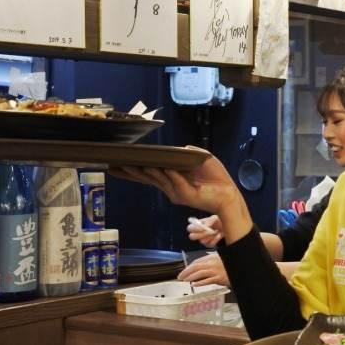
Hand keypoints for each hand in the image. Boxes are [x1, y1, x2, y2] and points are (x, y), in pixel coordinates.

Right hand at [110, 148, 252, 242]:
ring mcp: (177, 193)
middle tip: (115, 165)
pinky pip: (177, 184)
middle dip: (132, 172)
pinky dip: (172, 176)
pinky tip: (165, 169)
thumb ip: (188, 153)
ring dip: (147, 172)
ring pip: (159, 181)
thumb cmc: (216, 178)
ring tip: (133, 165)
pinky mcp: (187, 196)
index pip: (149, 174)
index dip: (134, 171)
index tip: (118, 165)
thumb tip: (178, 148)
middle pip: (148, 178)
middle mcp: (171, 187)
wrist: (229, 194)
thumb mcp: (202, 159)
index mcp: (172, 179)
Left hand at [178, 253, 229, 286]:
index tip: (184, 270)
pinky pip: (207, 280)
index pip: (197, 261)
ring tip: (185, 280)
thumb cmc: (228, 267)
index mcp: (212, 258)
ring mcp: (215, 270)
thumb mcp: (218, 262)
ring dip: (190, 277)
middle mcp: (212, 263)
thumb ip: (209, 264)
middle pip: (196, 266)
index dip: (189, 266)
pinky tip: (194, 285)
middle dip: (186, 271)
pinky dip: (199, 282)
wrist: (239, 269)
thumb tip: (198, 269)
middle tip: (180, 276)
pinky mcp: (219, 278)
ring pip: (200, 273)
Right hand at [187, 215, 222, 247]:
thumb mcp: (215, 218)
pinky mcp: (209, 245)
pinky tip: (219, 234)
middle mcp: (198, 233)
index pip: (190, 228)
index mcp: (197, 225)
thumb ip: (209, 221)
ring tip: (216, 231)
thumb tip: (205, 226)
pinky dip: (216, 239)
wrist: (228, 227)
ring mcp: (203, 239)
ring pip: (202, 241)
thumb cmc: (219, 221)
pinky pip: (210, 244)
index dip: (194, 228)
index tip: (202, 227)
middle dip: (200, 234)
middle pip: (192, 237)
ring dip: (210, 236)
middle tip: (208, 231)